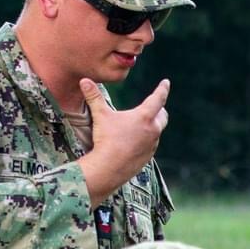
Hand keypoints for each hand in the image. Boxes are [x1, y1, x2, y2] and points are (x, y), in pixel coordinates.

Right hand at [78, 78, 169, 202]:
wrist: (109, 168)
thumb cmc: (106, 139)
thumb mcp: (100, 115)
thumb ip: (94, 97)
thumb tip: (84, 80)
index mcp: (144, 117)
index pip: (158, 98)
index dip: (162, 89)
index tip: (166, 82)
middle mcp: (153, 130)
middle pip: (163, 115)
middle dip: (160, 109)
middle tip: (156, 105)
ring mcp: (152, 145)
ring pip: (157, 131)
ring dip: (153, 126)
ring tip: (144, 124)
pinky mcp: (148, 157)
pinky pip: (151, 145)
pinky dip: (147, 140)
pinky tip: (138, 141)